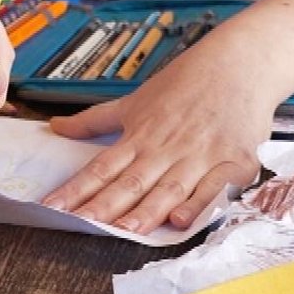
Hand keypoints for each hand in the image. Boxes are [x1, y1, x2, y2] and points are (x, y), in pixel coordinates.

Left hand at [39, 49, 274, 232]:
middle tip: (82, 225)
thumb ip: (96, 120)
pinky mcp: (234, 161)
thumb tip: (55, 127)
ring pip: (168, 189)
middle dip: (106, 206)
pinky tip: (181, 219)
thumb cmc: (186, 82)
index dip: (76, 188)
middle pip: (131, 182)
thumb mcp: (135, 100)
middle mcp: (166, 147)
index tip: (52, 206)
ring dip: (146, 211)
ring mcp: (201, 155)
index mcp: (140, 134)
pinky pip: (213, 187)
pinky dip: (198, 203)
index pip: (101, 167)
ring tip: (124, 231)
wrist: (241, 62)